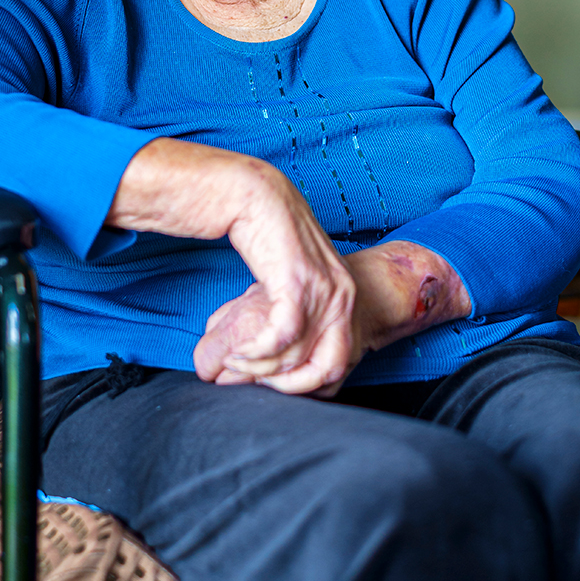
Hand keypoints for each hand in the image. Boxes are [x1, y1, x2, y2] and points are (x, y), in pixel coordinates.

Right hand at [194, 241, 470, 397]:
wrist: (256, 194)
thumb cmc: (268, 235)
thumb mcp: (295, 275)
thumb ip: (300, 306)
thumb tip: (288, 345)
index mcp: (343, 293)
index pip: (340, 359)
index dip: (305, 381)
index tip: (273, 383)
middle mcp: (342, 294)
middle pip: (328, 367)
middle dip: (288, 386)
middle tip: (255, 384)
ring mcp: (323, 289)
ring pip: (299, 356)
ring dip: (262, 370)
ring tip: (236, 365)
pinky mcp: (297, 284)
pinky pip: (282, 339)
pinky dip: (257, 355)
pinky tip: (238, 354)